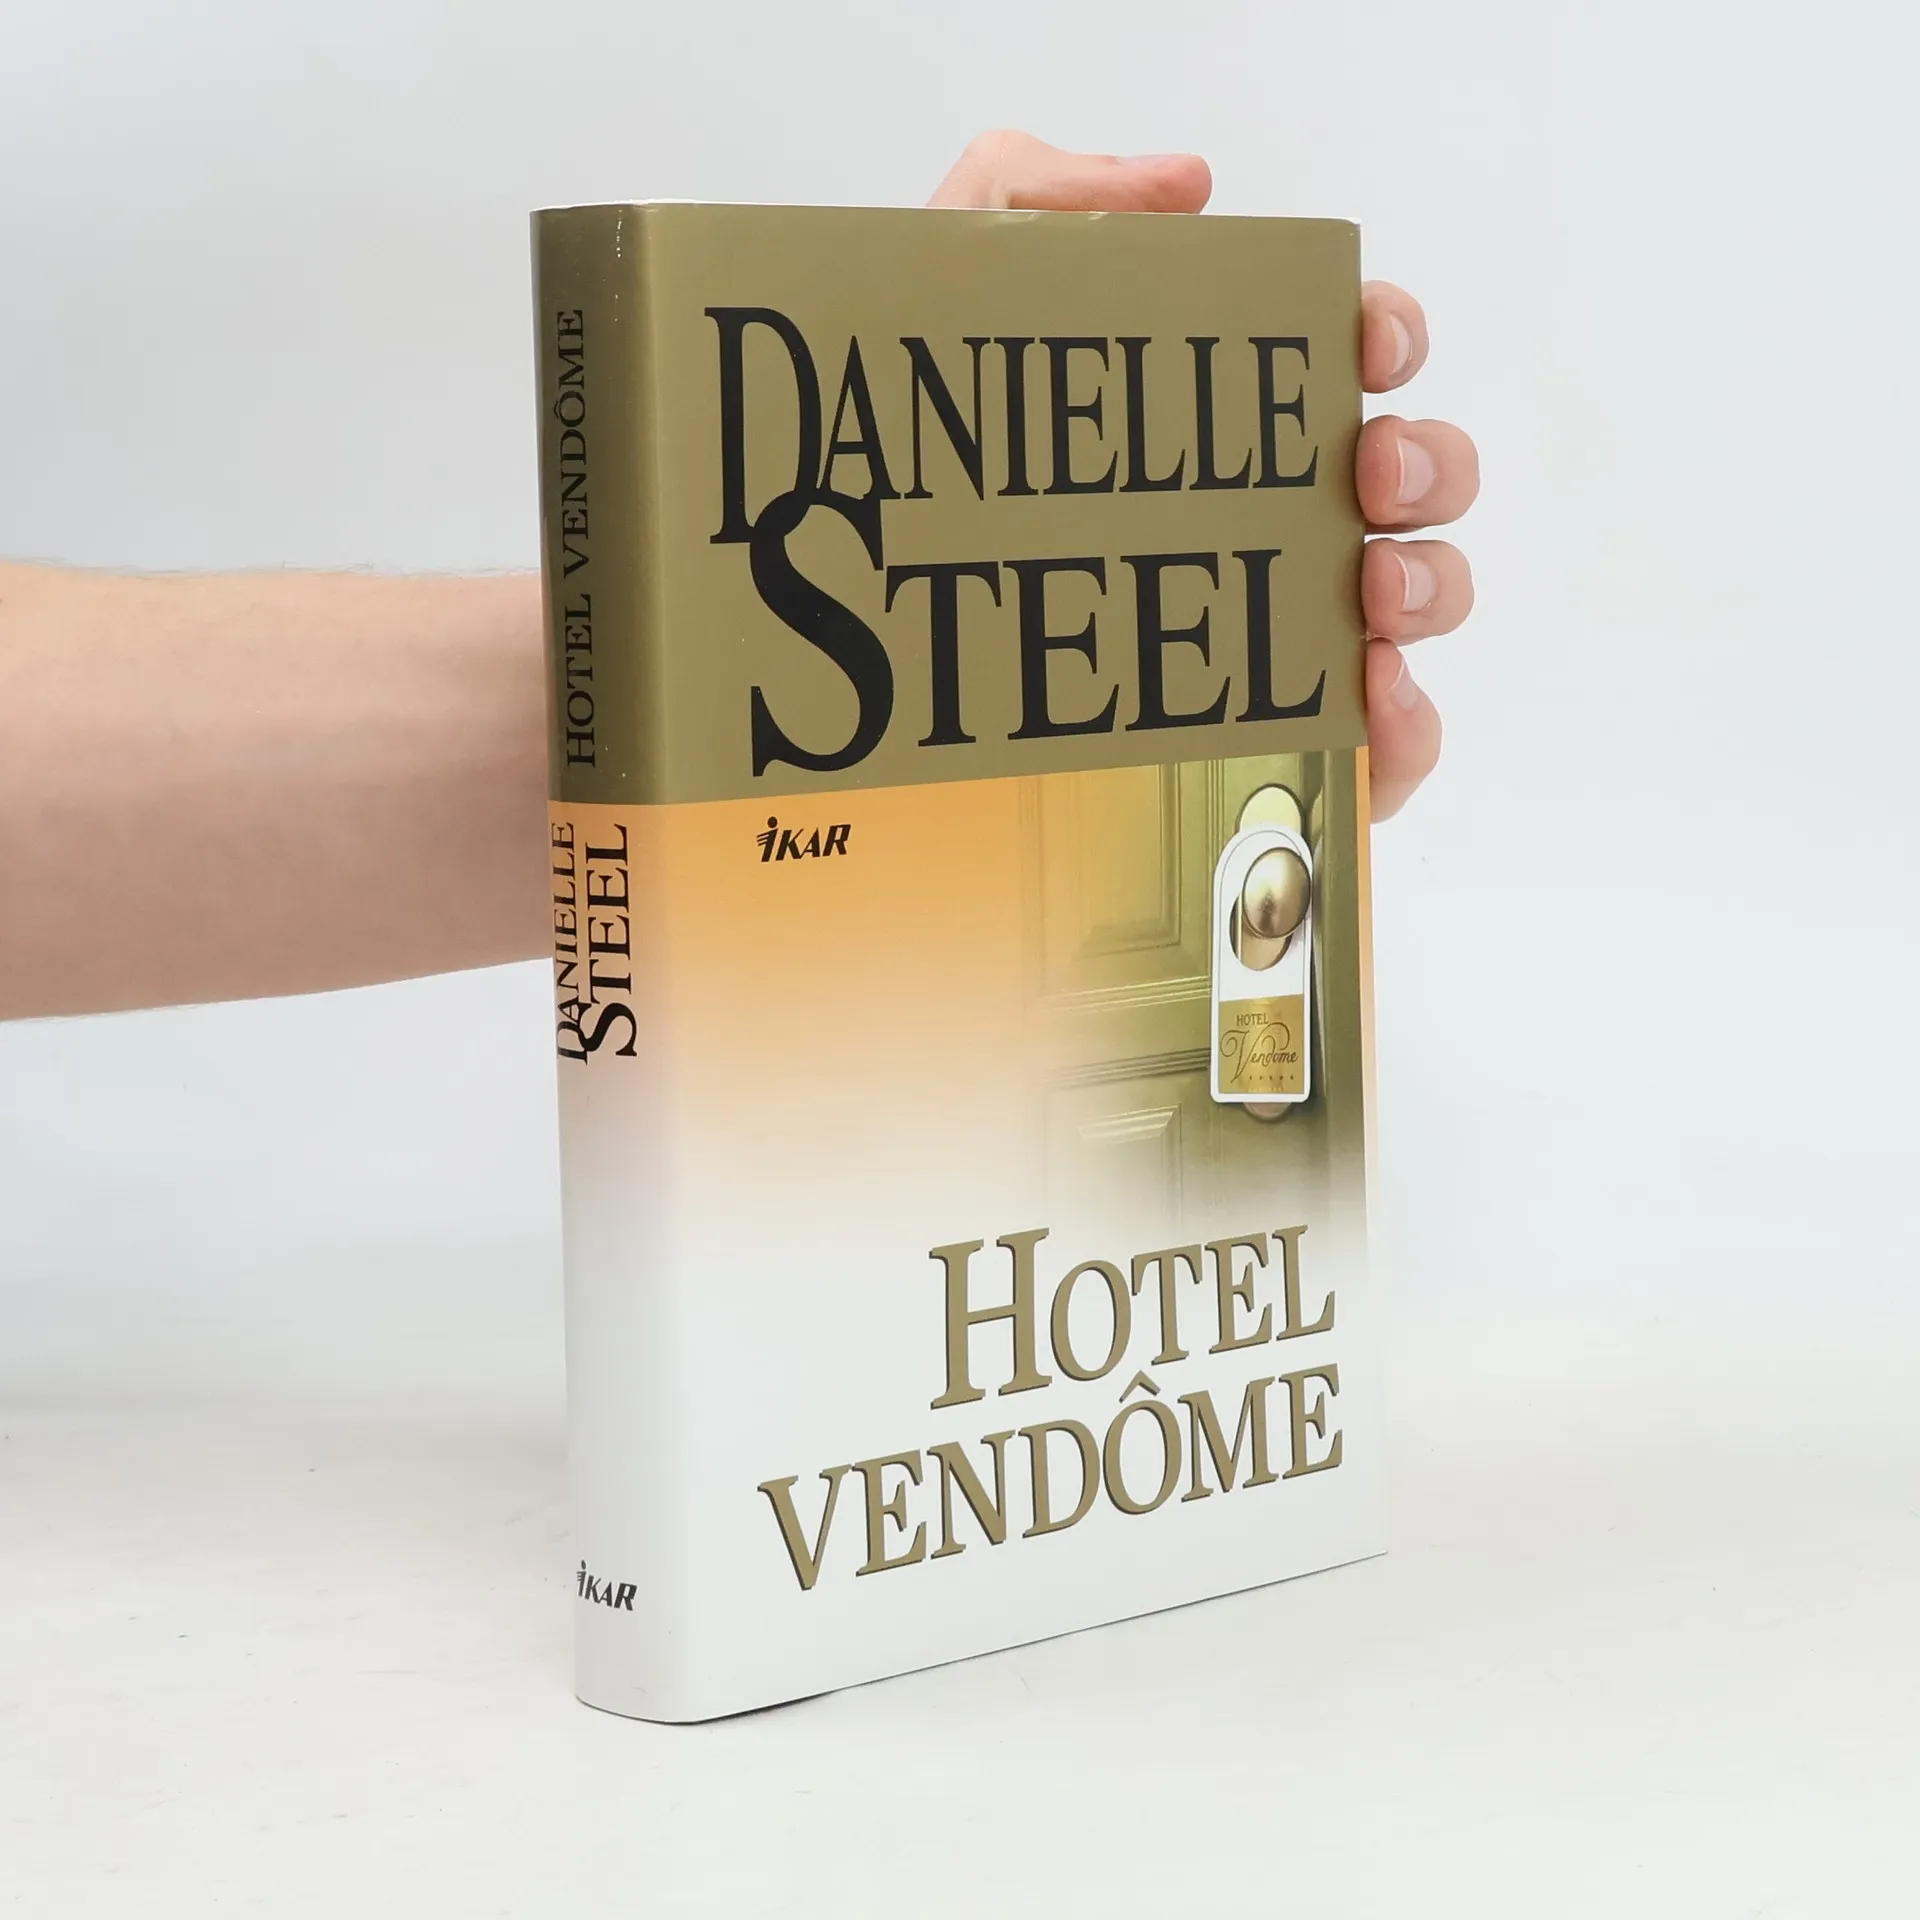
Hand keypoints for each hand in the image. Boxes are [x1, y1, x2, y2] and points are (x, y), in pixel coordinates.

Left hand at [929, 131, 1477, 820]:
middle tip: (1365, 471)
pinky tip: (1374, 699)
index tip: (1361, 339)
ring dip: (1427, 583)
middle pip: (1409, 480)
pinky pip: (1373, 751)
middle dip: (1423, 462)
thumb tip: (1191, 186)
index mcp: (1218, 419)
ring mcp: (1271, 636)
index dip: (1385, 335)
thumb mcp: (937, 296)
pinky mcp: (1260, 750)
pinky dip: (1404, 726)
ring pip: (1414, 603)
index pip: (1347, 361)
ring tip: (1371, 588)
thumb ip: (1034, 193)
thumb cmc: (906, 468)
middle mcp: (1263, 519)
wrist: (818, 619)